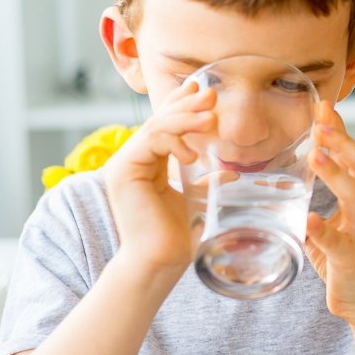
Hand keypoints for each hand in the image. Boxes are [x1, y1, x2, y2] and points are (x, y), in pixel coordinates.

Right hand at [101, 78, 216, 275]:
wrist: (158, 262)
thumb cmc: (175, 237)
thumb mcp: (195, 200)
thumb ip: (205, 182)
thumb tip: (232, 172)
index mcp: (146, 164)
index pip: (163, 126)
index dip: (182, 106)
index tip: (203, 91)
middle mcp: (132, 161)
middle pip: (158, 120)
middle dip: (186, 104)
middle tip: (211, 93)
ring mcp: (124, 165)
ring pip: (155, 127)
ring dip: (185, 119)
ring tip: (210, 117)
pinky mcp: (123, 171)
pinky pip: (149, 141)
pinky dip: (173, 140)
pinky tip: (192, 154)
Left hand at [303, 101, 354, 326]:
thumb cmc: (347, 259)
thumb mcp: (331, 225)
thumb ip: (312, 204)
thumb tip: (276, 186)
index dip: (341, 130)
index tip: (324, 105)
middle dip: (342, 141)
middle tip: (320, 121)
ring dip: (335, 173)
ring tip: (315, 154)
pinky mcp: (352, 259)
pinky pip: (338, 243)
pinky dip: (323, 230)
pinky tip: (309, 220)